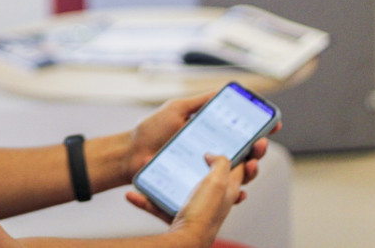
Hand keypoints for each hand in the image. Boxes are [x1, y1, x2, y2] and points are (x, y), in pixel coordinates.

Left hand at [124, 93, 279, 186]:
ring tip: (251, 165)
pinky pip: (219, 195)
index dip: (260, 130)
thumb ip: (200, 102)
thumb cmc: (151, 131)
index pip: (242, 134)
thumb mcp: (177, 110)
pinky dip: (232, 194)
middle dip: (259, 150)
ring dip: (250, 172)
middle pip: (246, 155)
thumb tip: (224, 90)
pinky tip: (238, 191)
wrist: (130, 153)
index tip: (273, 124)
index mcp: (210, 135)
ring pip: (237, 176)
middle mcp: (212, 154)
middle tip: (261, 144)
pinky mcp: (197, 187)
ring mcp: (205, 172)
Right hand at [126, 154, 243, 246]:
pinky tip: (133, 195)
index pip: (240, 167)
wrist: (186, 241)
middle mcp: (214, 198)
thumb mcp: (216, 181)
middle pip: (209, 175)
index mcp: (228, 188)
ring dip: (162, 178)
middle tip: (187, 148)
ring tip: (150, 165)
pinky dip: (146, 200)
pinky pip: (159, 204)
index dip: (241, 152)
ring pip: (178, 187)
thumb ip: (220, 163)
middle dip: (196, 161)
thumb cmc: (204, 213)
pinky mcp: (178, 215)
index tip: (228, 138)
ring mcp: (195, 206)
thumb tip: (212, 155)